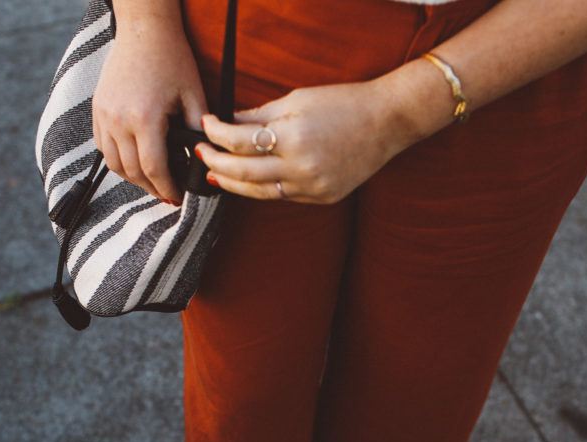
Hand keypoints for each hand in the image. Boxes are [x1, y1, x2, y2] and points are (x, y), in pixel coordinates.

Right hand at [92, 17, 207, 203]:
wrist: (143, 31)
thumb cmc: (172, 58)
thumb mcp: (194, 95)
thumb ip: (198, 131)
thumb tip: (204, 161)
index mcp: (144, 118)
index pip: (154, 169)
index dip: (167, 188)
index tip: (178, 198)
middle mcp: (118, 120)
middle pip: (133, 172)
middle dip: (152, 188)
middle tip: (168, 195)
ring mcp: (104, 116)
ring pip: (115, 164)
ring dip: (134, 178)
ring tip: (153, 181)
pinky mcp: (97, 110)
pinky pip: (103, 148)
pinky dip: (119, 160)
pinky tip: (135, 161)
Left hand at [193, 79, 415, 203]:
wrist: (387, 122)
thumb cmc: (343, 103)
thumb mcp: (296, 100)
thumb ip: (258, 116)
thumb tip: (227, 125)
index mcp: (293, 137)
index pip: (239, 141)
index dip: (216, 134)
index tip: (205, 126)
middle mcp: (302, 167)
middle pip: (243, 173)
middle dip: (215, 163)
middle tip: (200, 155)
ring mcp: (313, 187)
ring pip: (260, 193)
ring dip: (233, 184)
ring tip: (215, 175)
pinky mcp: (323, 198)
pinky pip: (284, 196)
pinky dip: (263, 189)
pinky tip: (249, 181)